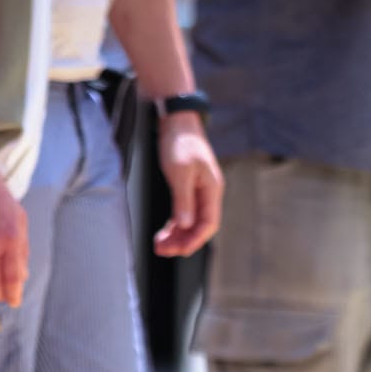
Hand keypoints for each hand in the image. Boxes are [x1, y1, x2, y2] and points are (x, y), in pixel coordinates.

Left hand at [154, 112, 222, 257]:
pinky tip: (163, 232)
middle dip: (182, 240)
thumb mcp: (180, 172)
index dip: (195, 240)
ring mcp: (198, 191)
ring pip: (190, 221)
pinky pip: (183, 212)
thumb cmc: (180, 142)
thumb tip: (185, 224)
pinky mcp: (187, 188)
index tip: (180, 251)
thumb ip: (183, 200)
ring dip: (176, 235)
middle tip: (162, 251)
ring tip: (159, 245)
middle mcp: (208, 193)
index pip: (209, 223)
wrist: (176, 120)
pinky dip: (173, 225)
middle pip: (199, 226)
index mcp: (212, 189)